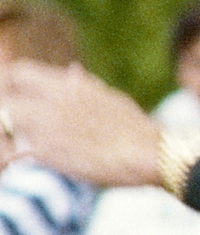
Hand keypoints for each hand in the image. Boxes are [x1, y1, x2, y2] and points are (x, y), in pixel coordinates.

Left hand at [0, 61, 163, 189]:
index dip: (10, 84)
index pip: (20, 72)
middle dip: (6, 110)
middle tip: (10, 124)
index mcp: (69, 85)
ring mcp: (47, 124)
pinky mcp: (46, 150)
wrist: (151, 154)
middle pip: (6, 97)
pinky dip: (15, 157)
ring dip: (8, 135)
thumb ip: (84, 86)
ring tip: (14, 147)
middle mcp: (53, 100)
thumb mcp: (110, 98)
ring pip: (6, 121)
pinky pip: (15, 151)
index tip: (13, 97)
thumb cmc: (136, 129)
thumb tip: (74, 70)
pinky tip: (21, 165)